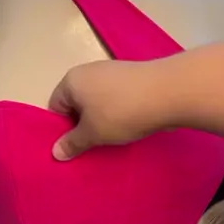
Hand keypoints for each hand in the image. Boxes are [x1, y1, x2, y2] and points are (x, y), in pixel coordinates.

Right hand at [49, 59, 166, 159]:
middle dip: (84, 124)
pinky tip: (133, 123)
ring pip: (99, 101)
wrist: (168, 92)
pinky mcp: (133, 76)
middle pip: (77, 103)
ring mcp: (112, 71)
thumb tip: (55, 152)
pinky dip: (121, 111)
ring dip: (104, 119)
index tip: (77, 145)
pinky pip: (118, 97)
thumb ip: (72, 143)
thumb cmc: (121, 113)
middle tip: (96, 144)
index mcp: (71, 81)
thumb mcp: (93, 134)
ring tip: (116, 136)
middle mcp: (88, 71)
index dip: (63, 128)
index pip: (55, 106)